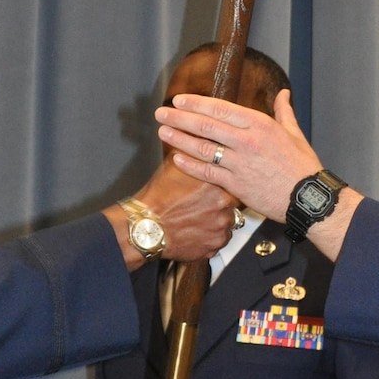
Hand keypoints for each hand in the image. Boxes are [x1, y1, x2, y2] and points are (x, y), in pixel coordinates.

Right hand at [103, 160, 235, 267]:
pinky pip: (220, 239)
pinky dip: (211, 235)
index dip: (225, 180)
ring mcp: (221, 228)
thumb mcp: (174, 165)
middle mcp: (224, 206)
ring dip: (217, 219)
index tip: (220, 181)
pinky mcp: (215, 246)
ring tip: (197, 216)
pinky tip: (196, 229)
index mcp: (217, 183)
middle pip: (233, 201)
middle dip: (221, 201)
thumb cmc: (157, 198)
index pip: (234, 178)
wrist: (145, 228)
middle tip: (204, 201)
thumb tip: (197, 133)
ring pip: (228, 221)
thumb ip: (191, 149)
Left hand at [155, 90, 361, 260]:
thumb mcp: (295, 133)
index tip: (180, 100)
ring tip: (163, 132)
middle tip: (162, 113)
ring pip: (202, 148)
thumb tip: (283, 94)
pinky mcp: (236, 184)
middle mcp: (247, 141)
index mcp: (260, 124)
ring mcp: (239, 163)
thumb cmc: (303, 166)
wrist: (307, 197)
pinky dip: (190, 165)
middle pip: (206, 126)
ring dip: (179, 139)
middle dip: (180, 118)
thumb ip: (284, 112)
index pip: (220, 108)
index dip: (197, 103)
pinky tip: (177, 159)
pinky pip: (207, 172)